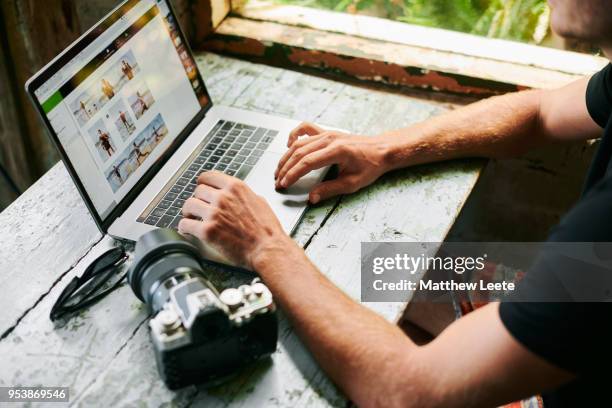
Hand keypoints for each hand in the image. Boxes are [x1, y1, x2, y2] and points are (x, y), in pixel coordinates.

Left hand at [179, 171, 291, 268]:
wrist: (268, 249)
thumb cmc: (267, 230)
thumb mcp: (258, 202)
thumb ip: (243, 195)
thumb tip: (235, 195)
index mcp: (235, 187)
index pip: (208, 176)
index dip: (202, 183)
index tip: (202, 188)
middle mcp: (223, 197)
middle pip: (197, 191)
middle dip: (198, 200)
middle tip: (198, 207)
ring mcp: (214, 213)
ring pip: (188, 205)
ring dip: (189, 212)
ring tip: (191, 218)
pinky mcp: (207, 231)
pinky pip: (185, 224)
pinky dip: (184, 228)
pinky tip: (187, 230)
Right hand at [275, 122, 390, 202]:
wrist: (381, 150)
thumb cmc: (370, 166)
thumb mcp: (352, 183)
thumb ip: (330, 190)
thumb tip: (312, 197)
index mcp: (337, 151)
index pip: (307, 162)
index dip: (292, 174)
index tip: (283, 184)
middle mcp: (330, 139)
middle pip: (299, 153)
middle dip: (285, 168)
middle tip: (277, 181)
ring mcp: (327, 133)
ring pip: (299, 143)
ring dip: (286, 157)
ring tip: (279, 170)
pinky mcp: (327, 132)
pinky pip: (306, 129)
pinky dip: (295, 136)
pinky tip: (289, 146)